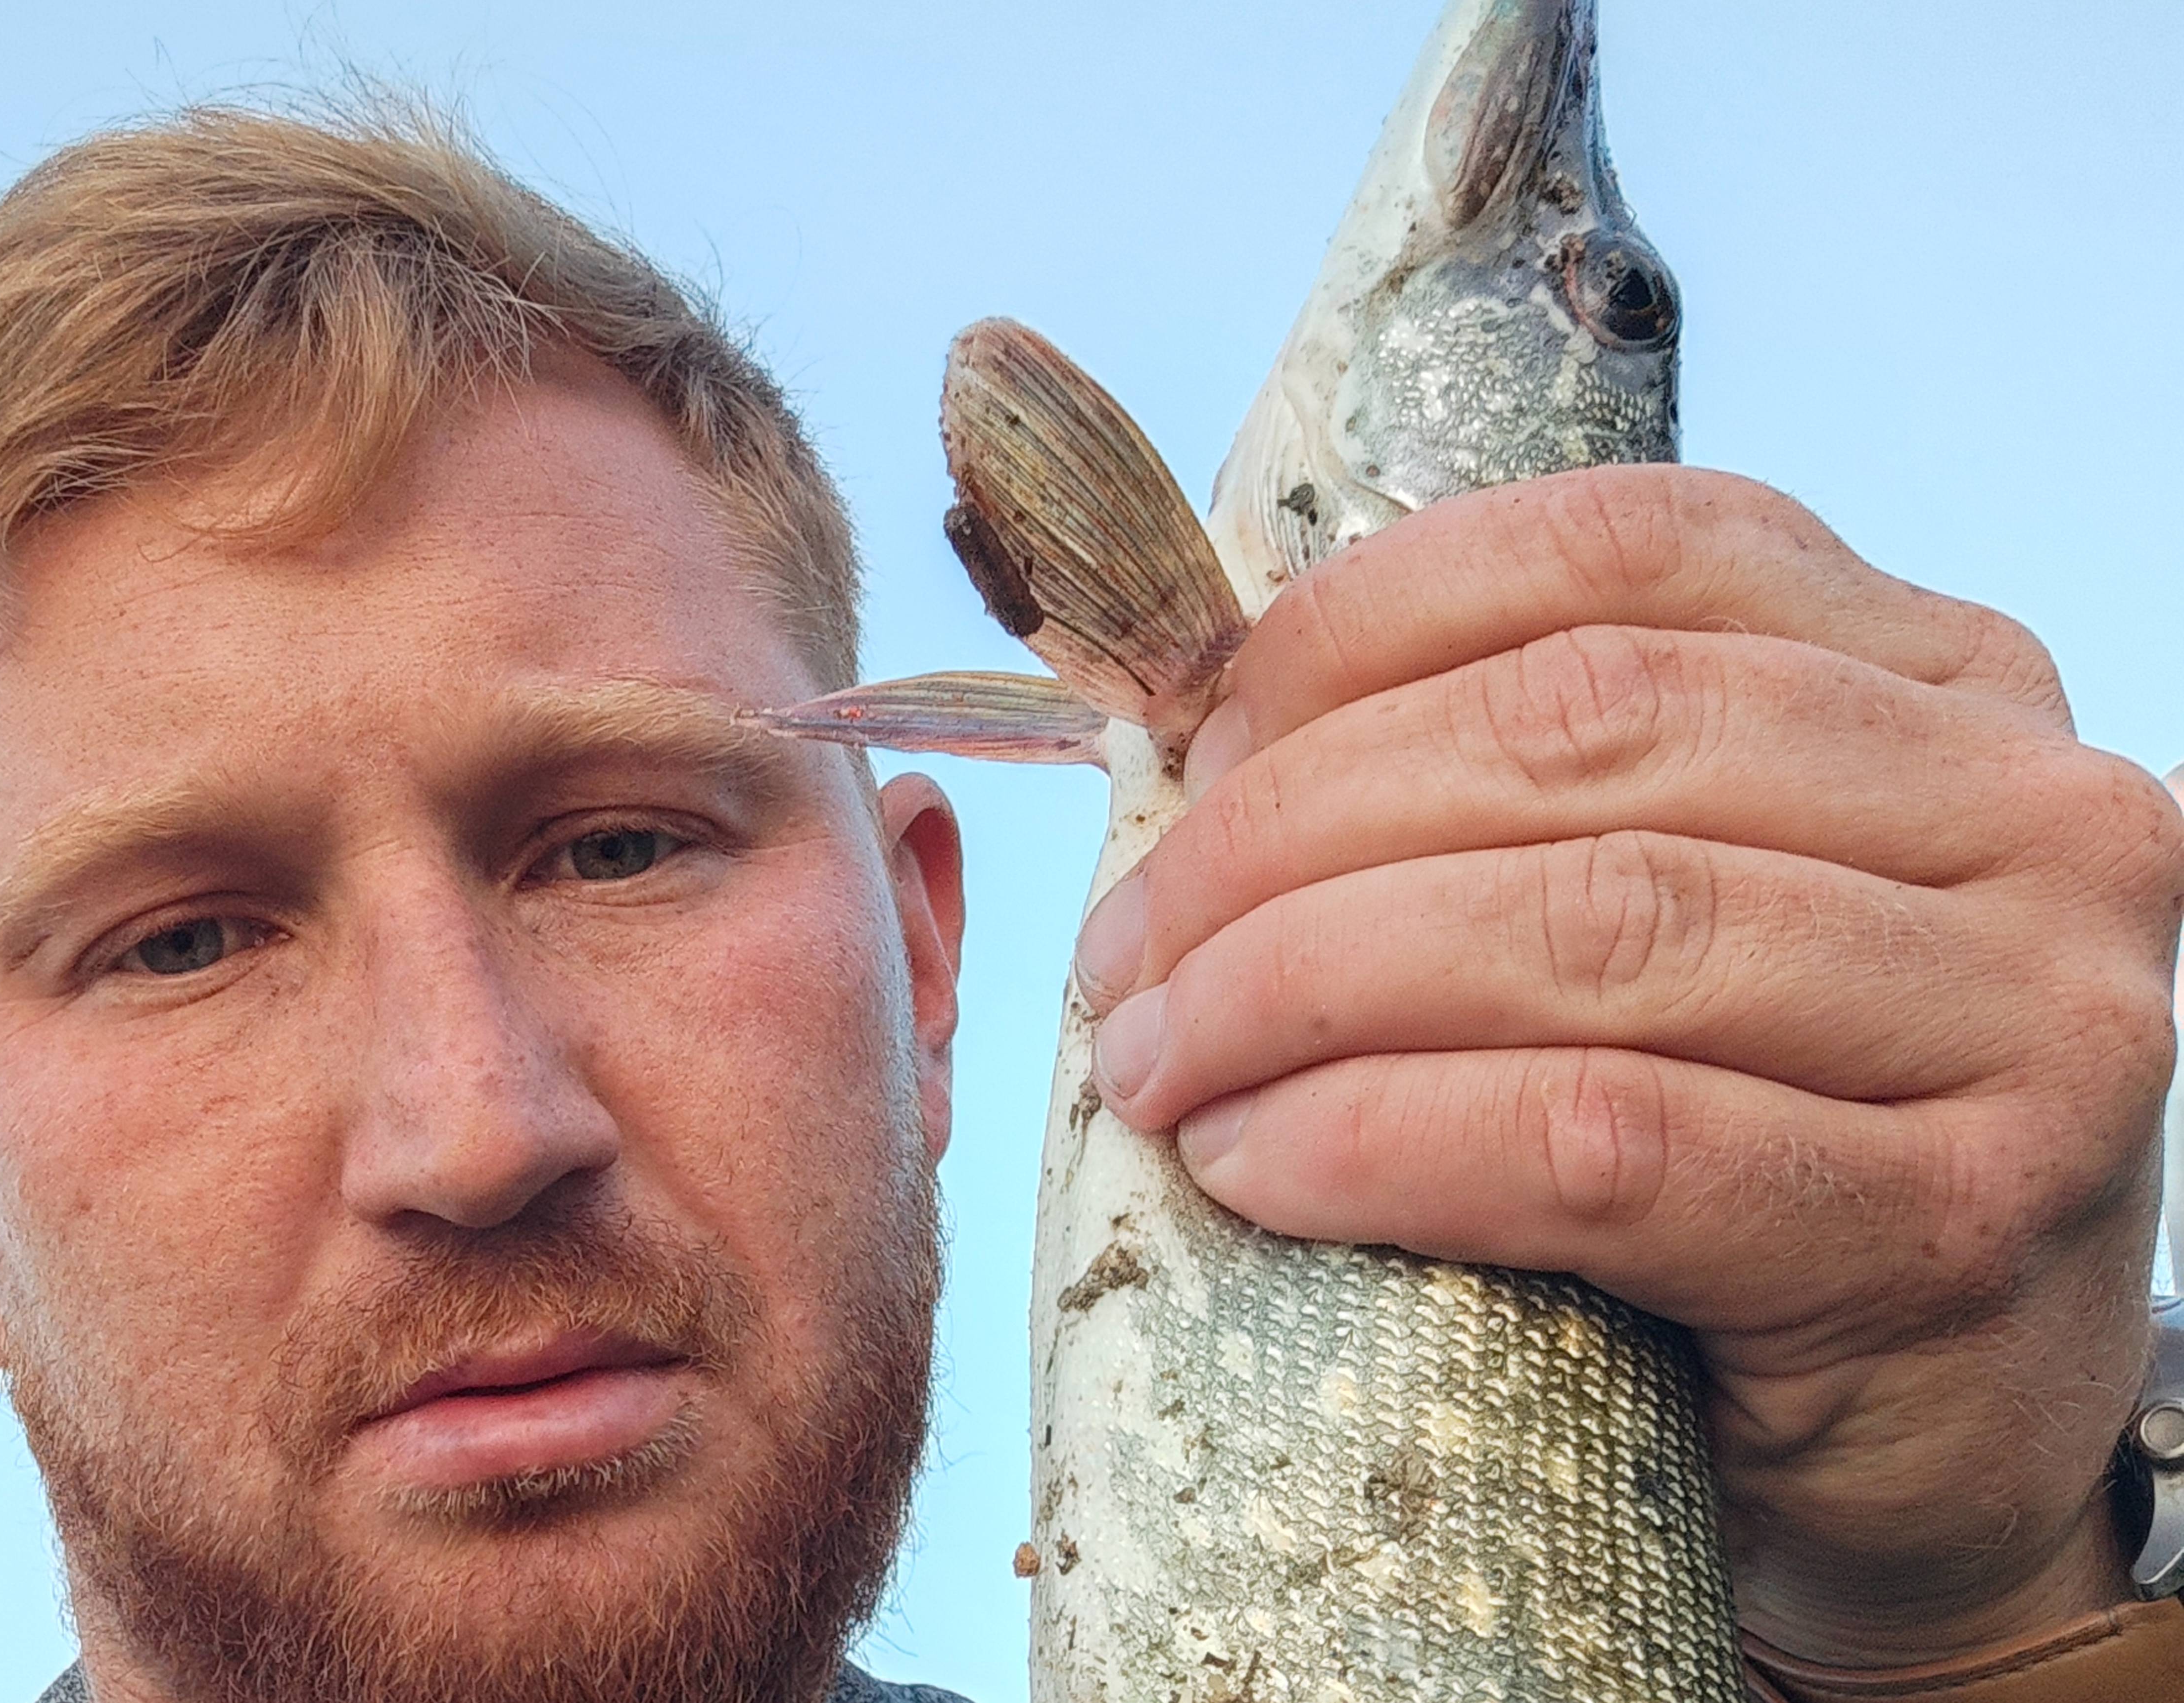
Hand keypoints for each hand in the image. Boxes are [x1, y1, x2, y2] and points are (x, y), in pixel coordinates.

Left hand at [1069, 466, 2183, 1665]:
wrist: (1935, 1439)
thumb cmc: (1757, 1141)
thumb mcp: (1676, 899)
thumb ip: (1523, 779)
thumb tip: (1201, 718)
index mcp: (1942, 674)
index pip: (1610, 556)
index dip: (1356, 629)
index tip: (1188, 748)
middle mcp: (2028, 811)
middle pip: (1572, 734)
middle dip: (1283, 837)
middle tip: (1128, 953)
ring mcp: (2028, 1019)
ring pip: (1581, 926)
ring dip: (1299, 989)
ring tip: (1158, 1063)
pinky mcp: (1955, 1225)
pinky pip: (1597, 1136)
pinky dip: (1379, 1139)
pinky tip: (1254, 1163)